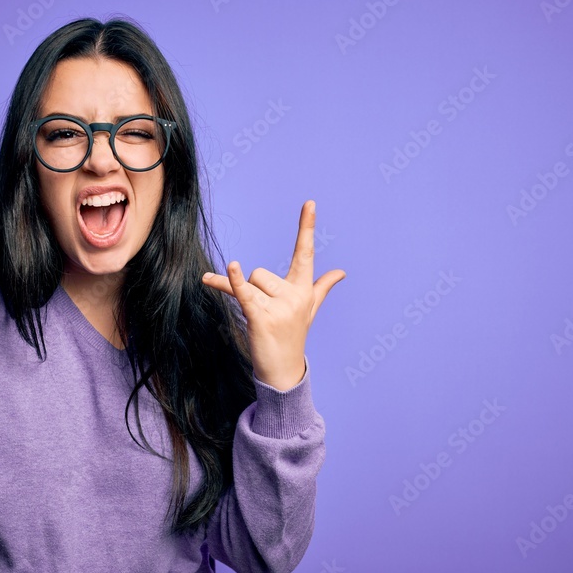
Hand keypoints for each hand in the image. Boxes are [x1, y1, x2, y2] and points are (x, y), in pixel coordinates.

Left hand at [201, 200, 344, 390]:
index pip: (305, 252)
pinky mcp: (261, 317)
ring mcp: (279, 306)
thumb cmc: (293, 336)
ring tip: (259, 322)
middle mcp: (294, 295)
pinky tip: (231, 266)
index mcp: (304, 289)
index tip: (308, 202)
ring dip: (246, 299)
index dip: (306, 227)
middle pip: (260, 273)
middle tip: (266, 316)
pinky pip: (243, 292)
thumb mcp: (309, 309)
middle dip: (255, 291)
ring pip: (250, 283)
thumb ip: (322, 287)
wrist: (283, 370)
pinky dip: (233, 280)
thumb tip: (341, 272)